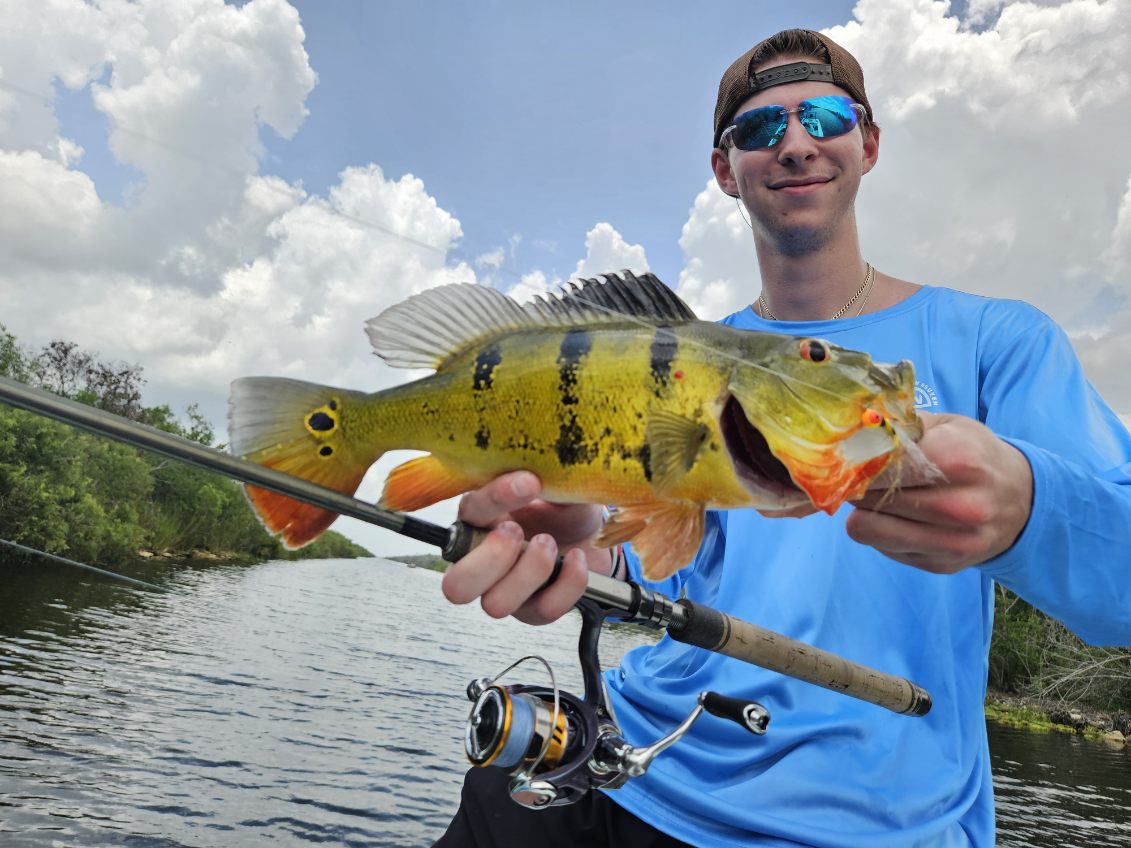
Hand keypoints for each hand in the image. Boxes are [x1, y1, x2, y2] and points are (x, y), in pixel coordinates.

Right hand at [440, 471, 607, 624]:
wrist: (592, 534)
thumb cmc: (561, 505)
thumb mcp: (553, 480)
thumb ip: (540, 472)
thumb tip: (534, 466)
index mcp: (477, 520)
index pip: (469, 513)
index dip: (495, 498)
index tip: (529, 482)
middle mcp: (481, 561)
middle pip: (456, 586)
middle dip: (491, 559)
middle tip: (519, 532)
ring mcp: (505, 591)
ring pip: (495, 605)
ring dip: (530, 572)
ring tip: (551, 544)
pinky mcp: (534, 610)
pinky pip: (543, 611)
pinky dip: (567, 584)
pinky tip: (577, 559)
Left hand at [845, 412, 1033, 572]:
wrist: (1022, 502)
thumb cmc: (975, 455)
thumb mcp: (948, 426)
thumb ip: (900, 425)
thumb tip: (852, 426)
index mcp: (959, 461)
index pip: (882, 464)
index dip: (857, 459)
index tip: (848, 454)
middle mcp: (960, 507)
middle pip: (871, 497)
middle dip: (857, 484)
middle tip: (858, 473)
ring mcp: (952, 542)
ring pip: (867, 528)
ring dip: (862, 510)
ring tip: (876, 494)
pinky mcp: (941, 565)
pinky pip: (882, 548)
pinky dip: (880, 531)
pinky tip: (899, 517)